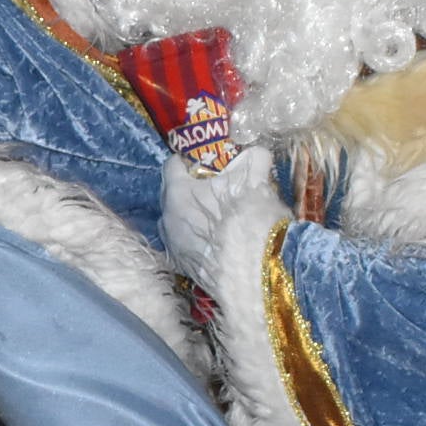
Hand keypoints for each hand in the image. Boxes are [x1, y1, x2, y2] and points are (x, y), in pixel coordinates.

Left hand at [156, 145, 283, 278]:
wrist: (254, 273)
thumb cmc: (250, 220)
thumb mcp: (256, 182)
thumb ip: (254, 161)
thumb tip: (257, 152)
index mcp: (178, 193)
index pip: (172, 167)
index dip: (188, 161)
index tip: (202, 162)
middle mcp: (168, 220)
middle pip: (171, 196)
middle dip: (188, 189)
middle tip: (210, 187)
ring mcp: (173, 247)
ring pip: (176, 223)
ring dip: (190, 216)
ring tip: (213, 216)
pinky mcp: (184, 270)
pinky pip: (184, 246)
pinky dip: (196, 240)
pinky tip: (215, 242)